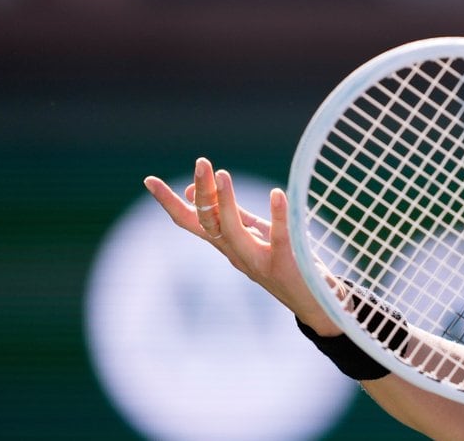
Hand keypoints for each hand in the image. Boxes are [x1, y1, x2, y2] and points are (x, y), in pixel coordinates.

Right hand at [143, 156, 339, 333]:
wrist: (314, 302)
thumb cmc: (283, 262)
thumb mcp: (253, 235)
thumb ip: (230, 214)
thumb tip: (194, 192)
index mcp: (226, 245)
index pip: (190, 222)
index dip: (169, 203)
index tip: (149, 181)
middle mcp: (235, 254)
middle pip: (209, 223)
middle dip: (203, 192)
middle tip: (201, 162)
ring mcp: (258, 261)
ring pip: (233, 232)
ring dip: (226, 202)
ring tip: (222, 174)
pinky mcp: (284, 264)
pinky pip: (279, 238)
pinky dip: (278, 215)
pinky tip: (277, 193)